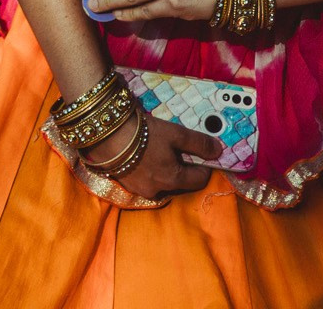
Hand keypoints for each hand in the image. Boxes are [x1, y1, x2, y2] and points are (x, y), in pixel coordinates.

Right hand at [88, 110, 218, 200]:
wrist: (104, 133)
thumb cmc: (143, 133)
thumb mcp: (176, 133)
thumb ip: (199, 144)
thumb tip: (219, 151)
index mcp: (174, 180)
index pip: (199, 179)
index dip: (204, 166)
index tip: (201, 153)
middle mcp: (158, 190)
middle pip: (179, 181)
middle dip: (181, 167)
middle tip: (175, 148)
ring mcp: (139, 189)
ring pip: (160, 181)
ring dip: (162, 169)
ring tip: (156, 150)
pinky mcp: (124, 183)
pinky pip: (143, 179)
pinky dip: (146, 169)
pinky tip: (140, 155)